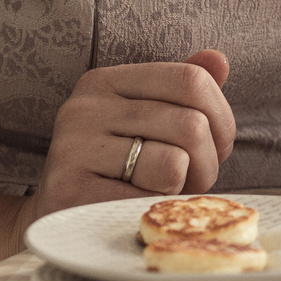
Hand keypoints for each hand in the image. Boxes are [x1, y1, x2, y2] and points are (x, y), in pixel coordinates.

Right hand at [16, 50, 235, 235]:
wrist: (59, 219)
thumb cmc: (117, 169)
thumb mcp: (146, 122)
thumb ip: (182, 92)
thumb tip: (219, 60)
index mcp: (104, 82)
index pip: (191, 80)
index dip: (221, 117)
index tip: (218, 145)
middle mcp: (84, 108)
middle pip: (190, 124)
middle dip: (208, 162)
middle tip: (192, 180)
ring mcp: (73, 149)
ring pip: (174, 163)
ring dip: (183, 188)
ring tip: (161, 192)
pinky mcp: (71, 192)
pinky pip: (149, 197)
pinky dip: (157, 207)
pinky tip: (137, 207)